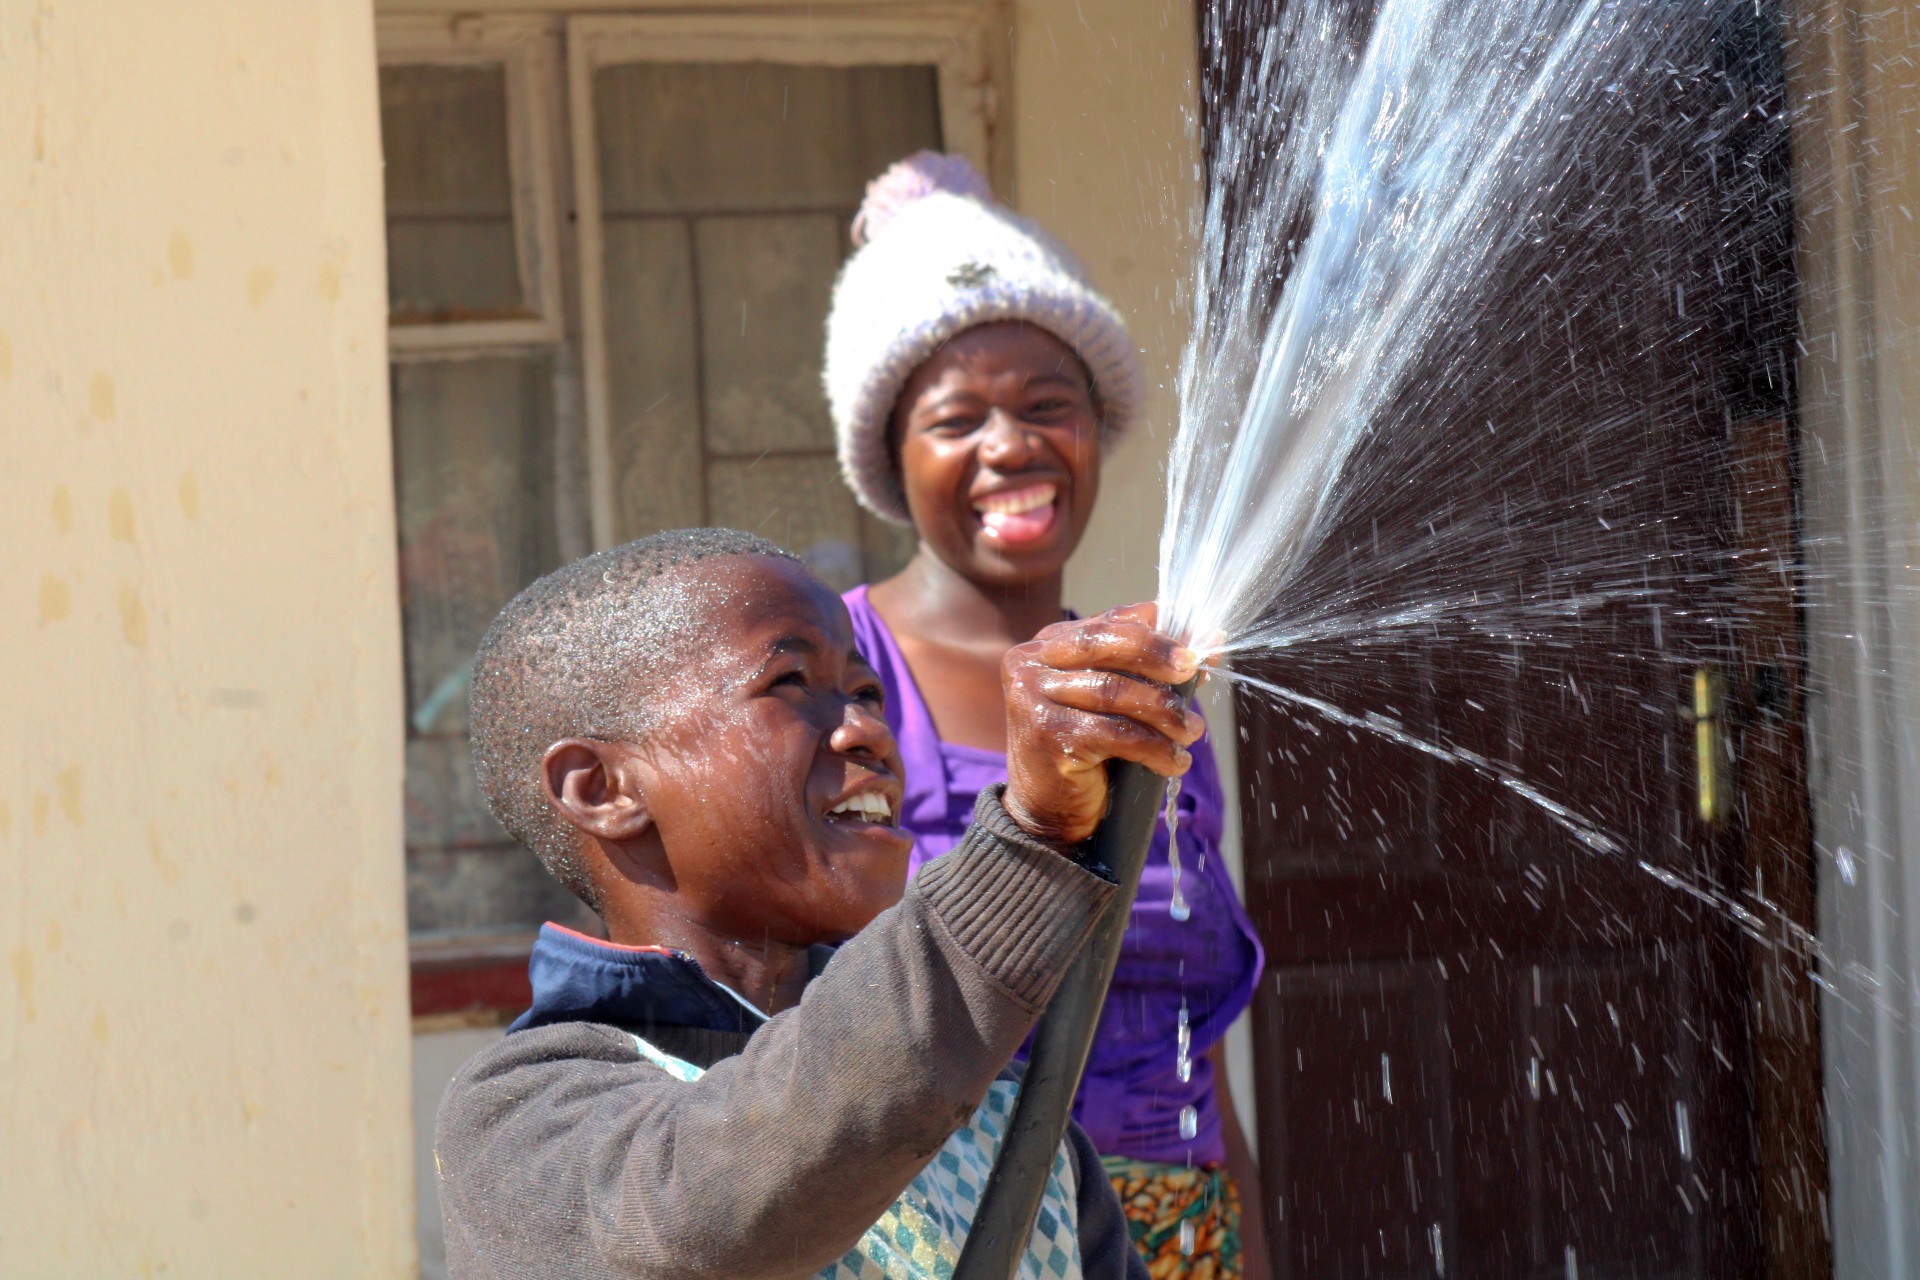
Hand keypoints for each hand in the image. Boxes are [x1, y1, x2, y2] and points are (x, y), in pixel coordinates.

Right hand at [1001, 603, 1205, 844]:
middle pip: (1107, 642)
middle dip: (1159, 655)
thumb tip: (1209, 641)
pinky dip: (1156, 748)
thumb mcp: (1115, 702)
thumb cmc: (1087, 752)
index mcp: (1046, 646)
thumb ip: (1149, 668)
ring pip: (1116, 691)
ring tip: (1191, 732)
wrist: (1049, 813)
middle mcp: (1031, 664)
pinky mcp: (1048, 735)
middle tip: (1194, 670)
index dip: (1159, 629)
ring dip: (1165, 712)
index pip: (1109, 622)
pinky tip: (1175, 762)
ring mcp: (1034, 698)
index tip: (1199, 644)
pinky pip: (1118, 733)